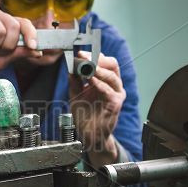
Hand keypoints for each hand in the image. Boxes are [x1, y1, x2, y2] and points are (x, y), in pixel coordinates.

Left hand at [69, 51, 126, 167]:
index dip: (93, 55)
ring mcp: (116, 94)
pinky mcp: (116, 104)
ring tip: (88, 66)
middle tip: (84, 56)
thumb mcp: (76, 93)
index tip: (80, 53)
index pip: (104, 62)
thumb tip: (70, 65)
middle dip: (98, 59)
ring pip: (112, 76)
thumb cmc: (85, 114)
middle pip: (112, 65)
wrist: (88, 133)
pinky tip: (91, 80)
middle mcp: (113, 85)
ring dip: (99, 70)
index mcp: (105, 80)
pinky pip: (109, 91)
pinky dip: (100, 84)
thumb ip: (75, 80)